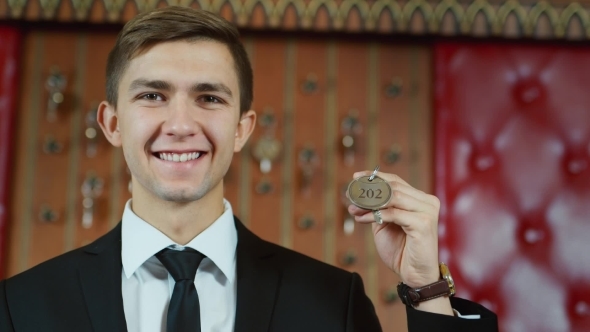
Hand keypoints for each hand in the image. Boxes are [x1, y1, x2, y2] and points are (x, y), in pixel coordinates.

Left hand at [347, 171, 440, 287]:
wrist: (415, 275)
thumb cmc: (402, 251)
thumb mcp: (385, 224)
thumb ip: (376, 208)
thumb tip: (356, 196)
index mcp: (421, 199)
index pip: (396, 181)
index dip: (375, 177)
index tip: (356, 177)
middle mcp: (427, 202)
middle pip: (393, 187)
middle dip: (369, 190)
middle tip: (351, 194)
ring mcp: (427, 212)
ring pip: (393, 197)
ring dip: (369, 202)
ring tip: (354, 208)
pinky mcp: (423, 224)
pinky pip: (393, 213)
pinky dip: (374, 214)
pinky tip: (361, 219)